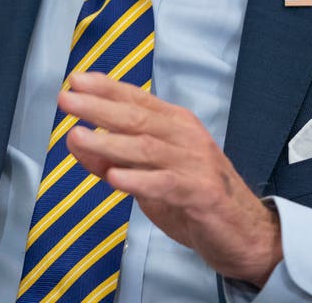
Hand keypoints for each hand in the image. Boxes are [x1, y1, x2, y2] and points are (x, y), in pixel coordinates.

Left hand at [61, 72, 281, 286]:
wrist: (244, 232)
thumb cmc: (194, 196)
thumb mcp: (147, 174)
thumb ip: (112, 157)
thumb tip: (74, 139)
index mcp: (175, 124)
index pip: (137, 99)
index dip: (106, 88)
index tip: (76, 80)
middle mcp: (185, 137)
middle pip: (137, 118)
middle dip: (99, 107)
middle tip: (67, 100)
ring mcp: (195, 164)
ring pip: (147, 148)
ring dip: (109, 142)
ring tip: (78, 136)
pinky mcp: (202, 193)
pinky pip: (166, 184)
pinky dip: (139, 180)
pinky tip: (114, 177)